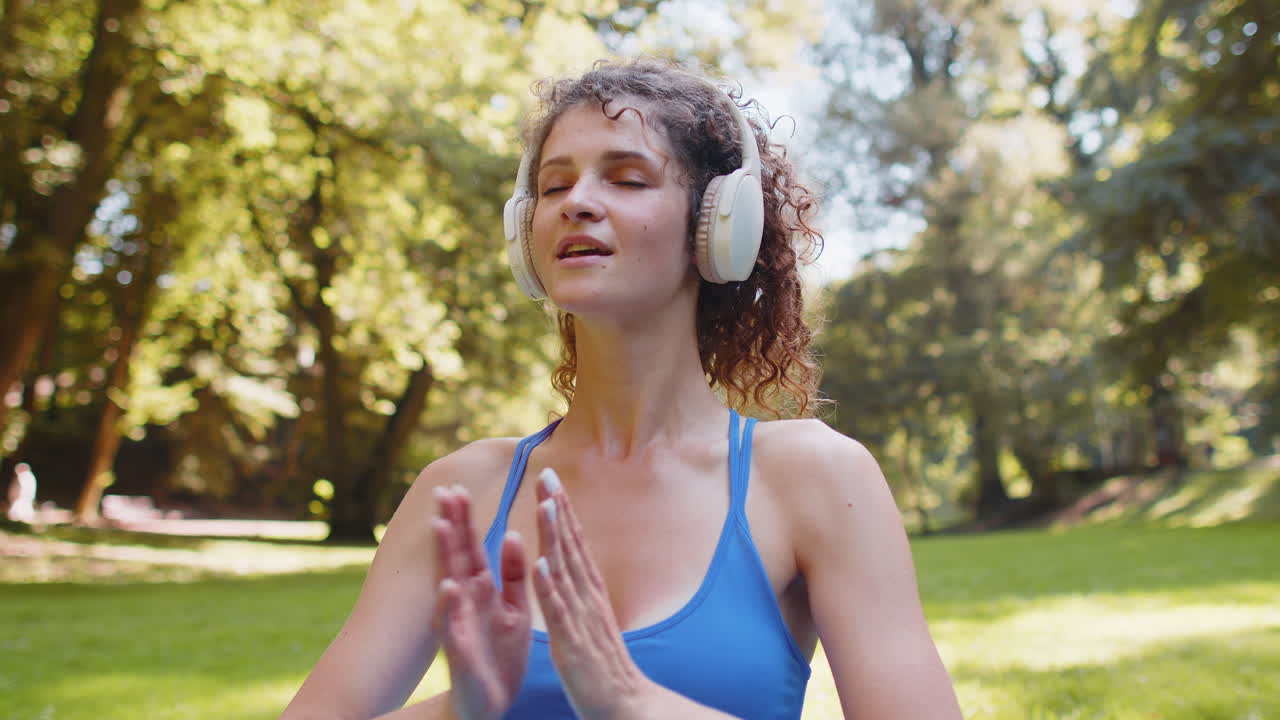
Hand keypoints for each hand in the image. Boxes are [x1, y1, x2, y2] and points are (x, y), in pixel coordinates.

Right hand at [431, 485, 532, 719]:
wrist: (492, 701)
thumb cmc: (501, 652)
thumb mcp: (514, 607)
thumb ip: (512, 573)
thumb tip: (512, 533)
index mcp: (482, 590)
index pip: (470, 547)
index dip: (464, 518)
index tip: (457, 486)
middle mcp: (466, 602)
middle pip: (457, 556)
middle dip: (451, 524)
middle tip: (442, 490)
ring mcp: (460, 624)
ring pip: (450, 584)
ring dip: (445, 556)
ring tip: (440, 526)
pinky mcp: (461, 651)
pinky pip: (455, 627)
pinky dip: (450, 607)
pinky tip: (448, 586)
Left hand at [532, 469, 652, 719]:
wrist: (624, 705)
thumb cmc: (603, 665)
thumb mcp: (591, 618)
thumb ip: (581, 590)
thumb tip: (569, 564)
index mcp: (588, 591)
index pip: (573, 542)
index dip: (561, 509)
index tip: (550, 478)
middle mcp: (587, 597)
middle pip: (570, 545)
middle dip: (557, 508)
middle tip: (545, 473)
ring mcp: (580, 618)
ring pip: (564, 569)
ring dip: (554, 536)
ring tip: (544, 504)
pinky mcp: (572, 643)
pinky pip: (558, 612)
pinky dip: (549, 587)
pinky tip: (539, 564)